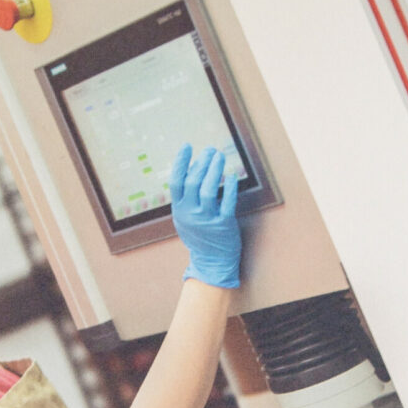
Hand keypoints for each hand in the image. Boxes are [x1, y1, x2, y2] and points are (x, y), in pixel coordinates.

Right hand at [168, 145, 240, 289]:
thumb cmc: (199, 235)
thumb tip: (189, 169)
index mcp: (179, 210)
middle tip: (210, 150)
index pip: (176, 181)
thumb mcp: (184, 217)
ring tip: (219, 157)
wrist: (211, 261)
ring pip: (209, 190)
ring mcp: (207, 219)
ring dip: (214, 170)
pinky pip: (227, 202)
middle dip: (202, 162)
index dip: (180, 162)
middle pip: (193, 182)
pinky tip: (232, 176)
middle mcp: (191, 214)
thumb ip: (185, 197)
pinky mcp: (223, 224)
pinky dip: (230, 188)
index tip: (187, 146)